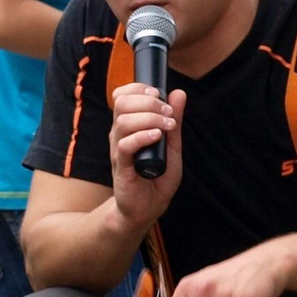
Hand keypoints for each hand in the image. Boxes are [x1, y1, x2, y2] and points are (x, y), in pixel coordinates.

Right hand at [108, 81, 186, 231]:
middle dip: (148, 102)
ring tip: (167, 128)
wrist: (147, 208)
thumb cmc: (157, 177)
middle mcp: (120, 134)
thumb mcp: (172, 146)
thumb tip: (178, 93)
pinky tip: (156, 137)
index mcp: (128, 126)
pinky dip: (142, 137)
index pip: (122, 95)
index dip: (138, 88)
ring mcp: (118, 150)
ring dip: (149, 118)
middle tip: (168, 114)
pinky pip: (125, 146)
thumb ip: (174, 121)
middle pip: (122, 103)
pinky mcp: (121, 167)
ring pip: (124, 121)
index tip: (158, 95)